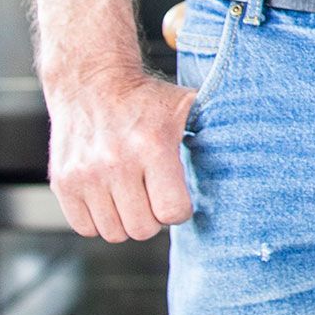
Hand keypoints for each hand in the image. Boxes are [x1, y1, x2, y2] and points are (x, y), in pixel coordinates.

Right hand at [46, 67, 197, 241]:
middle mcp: (116, 162)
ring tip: (131, 195)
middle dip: (154, 218)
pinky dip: (98, 220)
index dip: (179, 210)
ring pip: (114, 232)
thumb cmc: (145, 99)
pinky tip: (109, 197)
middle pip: (142, 229)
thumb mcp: (186, 106)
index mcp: (153, 146)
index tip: (177, 197)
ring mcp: (85, 175)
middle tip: (154, 197)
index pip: (172, 212)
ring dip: (126, 220)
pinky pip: (85, 227)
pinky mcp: (62, 182)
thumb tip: (251, 145)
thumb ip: (214, 129)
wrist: (91, 82)